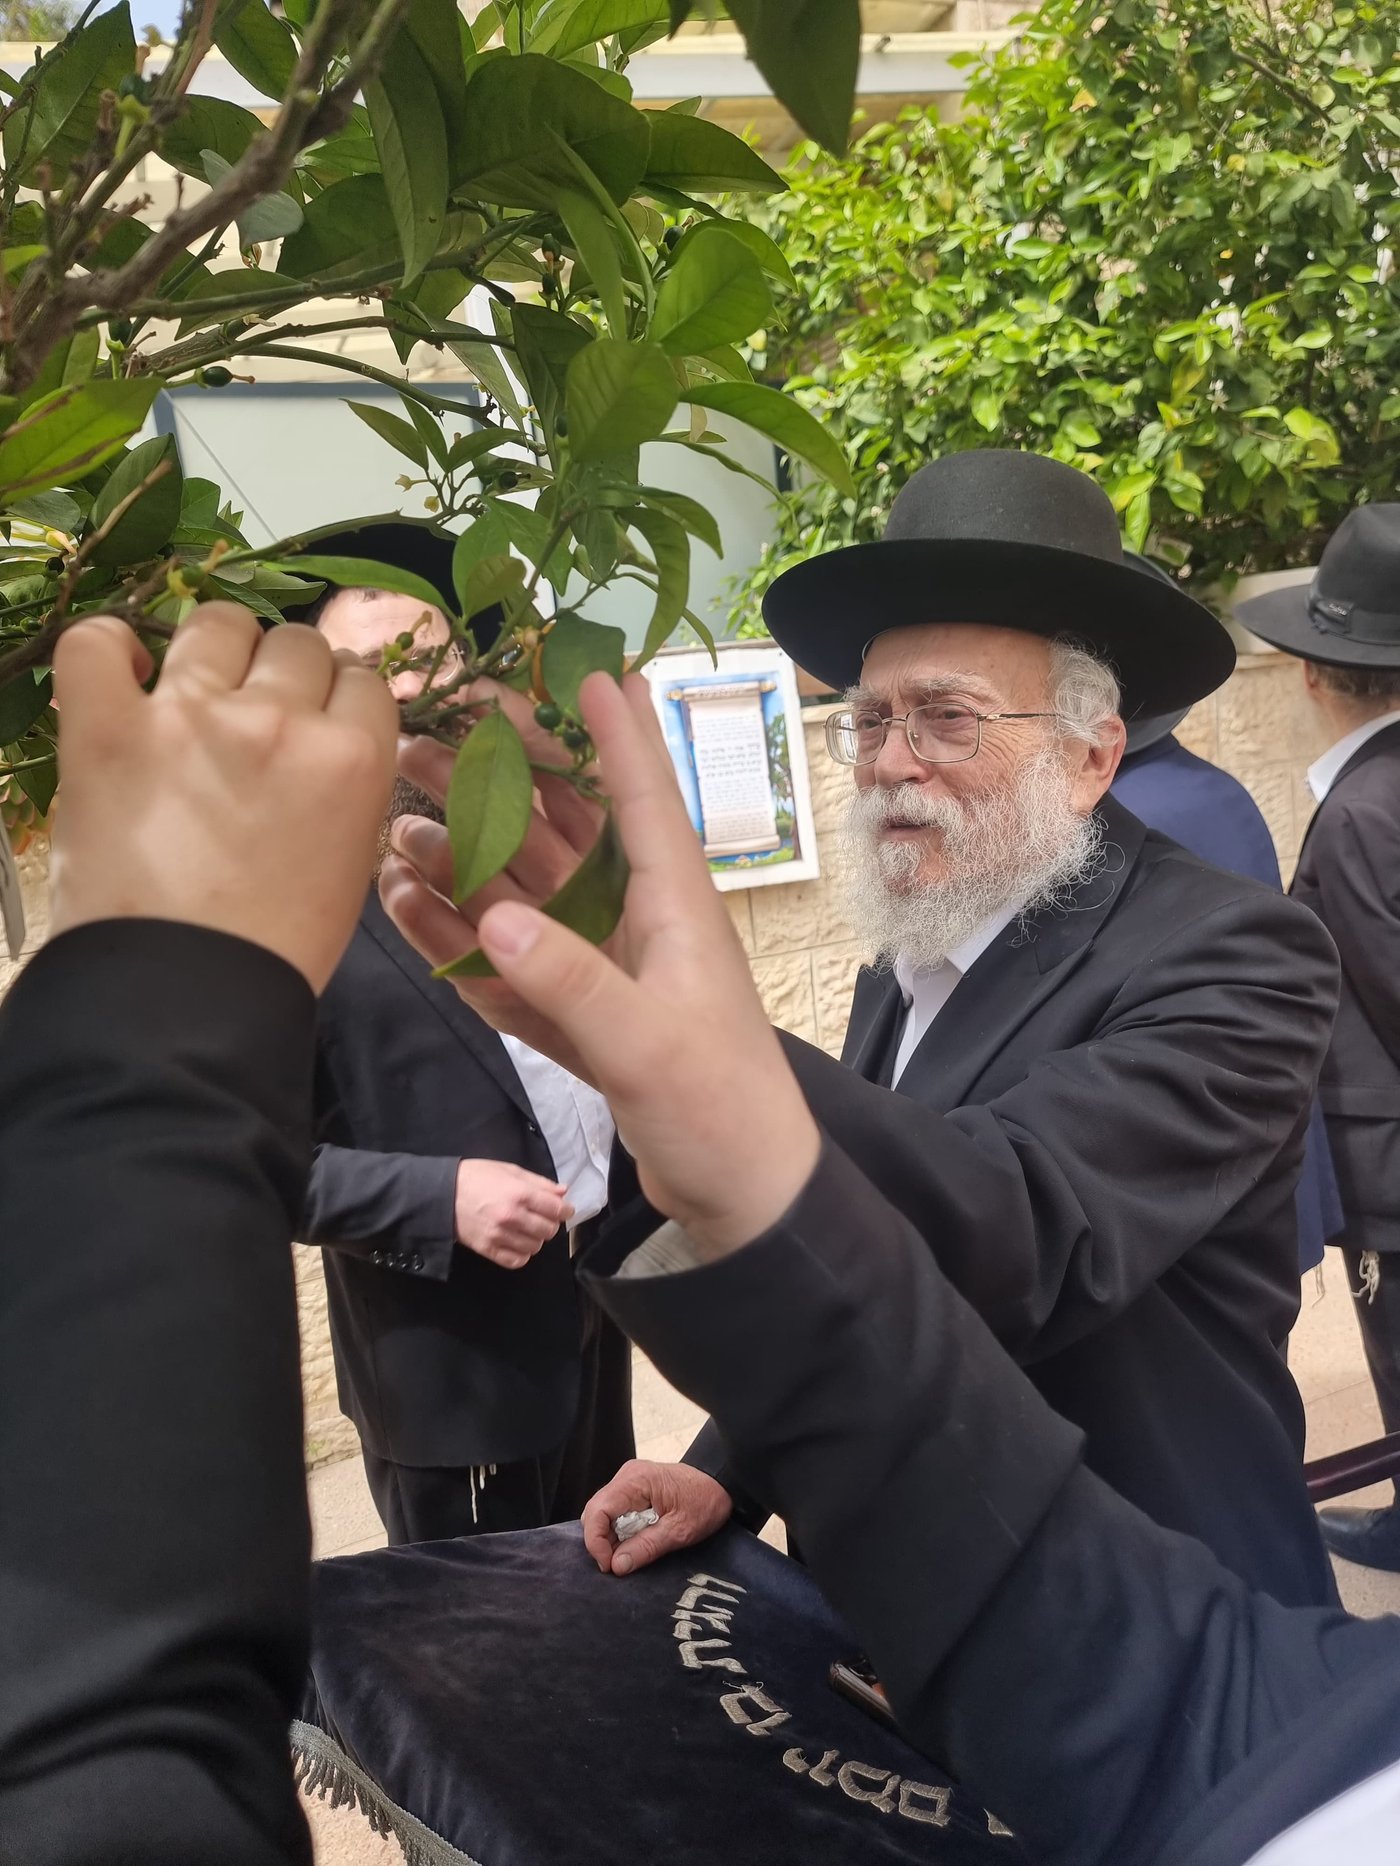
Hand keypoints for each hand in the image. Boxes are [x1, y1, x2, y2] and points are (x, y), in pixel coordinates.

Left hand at [50, 604, 395, 992]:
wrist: (183, 998)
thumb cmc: (278, 949)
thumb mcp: (350, 862)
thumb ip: (347, 787)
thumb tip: (323, 737)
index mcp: (352, 760)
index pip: (365, 680)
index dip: (343, 698)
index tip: (322, 720)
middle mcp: (279, 721)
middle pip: (300, 646)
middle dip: (288, 675)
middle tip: (263, 717)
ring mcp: (189, 716)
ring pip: (219, 624)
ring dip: (219, 647)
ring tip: (200, 686)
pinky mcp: (106, 728)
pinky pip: (96, 644)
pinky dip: (106, 645)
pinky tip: (120, 671)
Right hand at [382, 672, 818, 1253]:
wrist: (741, 1197)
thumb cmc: (719, 1111)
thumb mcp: (648, 1046)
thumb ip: (573, 983)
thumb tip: (497, 918)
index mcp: (675, 906)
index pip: (642, 795)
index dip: (613, 728)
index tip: (583, 663)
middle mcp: (637, 919)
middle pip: (562, 826)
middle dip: (500, 774)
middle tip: (428, 727)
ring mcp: (604, 966)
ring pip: (524, 887)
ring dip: (463, 851)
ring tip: (393, 816)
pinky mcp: (577, 1012)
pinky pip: (508, 958)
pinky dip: (461, 935)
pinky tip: (407, 905)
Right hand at [455, 1158, 572, 1267]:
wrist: (441, 1194)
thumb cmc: (476, 1177)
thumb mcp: (509, 1170)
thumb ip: (539, 1182)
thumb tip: (563, 1192)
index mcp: (520, 1194)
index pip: (557, 1210)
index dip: (565, 1210)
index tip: (564, 1210)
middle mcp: (513, 1217)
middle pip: (549, 1231)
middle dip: (550, 1224)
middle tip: (541, 1217)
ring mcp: (500, 1236)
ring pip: (535, 1247)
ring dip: (535, 1239)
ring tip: (526, 1229)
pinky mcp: (488, 1250)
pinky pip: (517, 1261)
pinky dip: (521, 1254)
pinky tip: (517, 1243)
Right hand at [581, 1460, 732, 1575]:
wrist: (723, 1483)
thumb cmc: (706, 1501)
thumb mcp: (680, 1530)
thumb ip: (647, 1547)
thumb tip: (616, 1566)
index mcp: (635, 1481)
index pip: (597, 1510)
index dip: (595, 1541)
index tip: (609, 1566)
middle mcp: (626, 1476)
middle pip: (595, 1512)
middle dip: (600, 1542)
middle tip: (617, 1566)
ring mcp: (628, 1482)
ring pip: (602, 1514)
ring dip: (609, 1538)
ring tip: (627, 1556)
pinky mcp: (633, 1490)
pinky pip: (615, 1512)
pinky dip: (618, 1532)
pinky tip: (632, 1544)